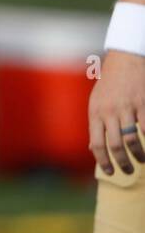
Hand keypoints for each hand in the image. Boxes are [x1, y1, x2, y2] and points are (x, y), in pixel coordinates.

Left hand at [89, 49, 144, 175]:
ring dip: (138, 154)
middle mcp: (109, 112)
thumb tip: (93, 148)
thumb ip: (96, 125)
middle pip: (115, 145)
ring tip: (142, 160)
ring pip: (132, 139)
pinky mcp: (142, 103)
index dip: (103, 161)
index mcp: (95, 113)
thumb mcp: (96, 103)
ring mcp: (126, 107)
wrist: (124, 60)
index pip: (97, 144)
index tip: (110, 172)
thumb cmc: (109, 85)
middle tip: (128, 171)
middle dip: (122, 163)